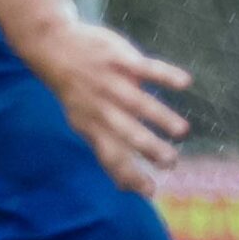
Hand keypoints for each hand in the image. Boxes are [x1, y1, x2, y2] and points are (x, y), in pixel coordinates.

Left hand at [25, 20, 190, 196]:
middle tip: (172, 162)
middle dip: (149, 149)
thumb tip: (125, 185)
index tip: (150, 191)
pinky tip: (185, 83)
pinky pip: (145, 68)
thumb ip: (107, 149)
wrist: (53, 48)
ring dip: (161, 118)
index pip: (112, 157)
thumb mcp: (84, 123)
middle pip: (128, 133)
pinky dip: (165, 76)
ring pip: (139, 104)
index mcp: (92, 126)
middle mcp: (102, 108)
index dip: (130, 175)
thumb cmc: (78, 93)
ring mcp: (110, 83)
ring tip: (181, 131)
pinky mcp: (118, 59)